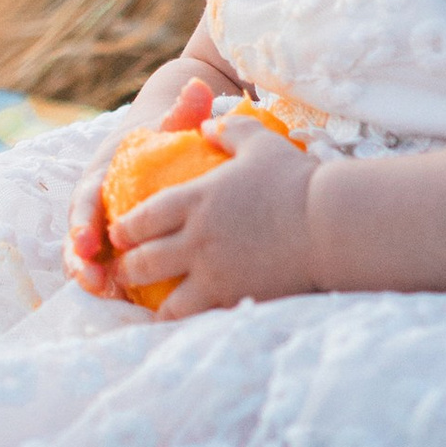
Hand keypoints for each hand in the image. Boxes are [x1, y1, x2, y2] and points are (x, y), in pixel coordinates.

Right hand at [63, 70, 215, 288]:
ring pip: (87, 255)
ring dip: (90, 275)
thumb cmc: (165, 134)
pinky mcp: (114, 243)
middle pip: (78, 232)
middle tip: (92, 280)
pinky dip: (110, 282)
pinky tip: (124, 303)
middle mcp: (95, 200)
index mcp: (103, 172)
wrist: (158, 143)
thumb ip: (183, 110)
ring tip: (104, 295)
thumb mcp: (172, 123)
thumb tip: (199, 87)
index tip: (87, 240)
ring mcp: (102, 224)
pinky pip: (107, 265)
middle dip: (80, 258)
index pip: (87, 196)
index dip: (83, 220)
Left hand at [110, 104, 314, 317]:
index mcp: (195, 200)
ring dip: (152, 302)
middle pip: (143, 262)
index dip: (123, 229)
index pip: (141, 218)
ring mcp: (214, 273)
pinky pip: (199, 317)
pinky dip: (186, 319)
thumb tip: (207, 126)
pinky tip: (185, 319)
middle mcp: (196, 239)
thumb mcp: (258, 141)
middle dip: (126, 269)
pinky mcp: (234, 296)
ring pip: (165, 300)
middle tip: (122, 272)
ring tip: (150, 304)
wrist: (327, 221)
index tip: (118, 234)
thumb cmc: (294, 178)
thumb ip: (228, 131)